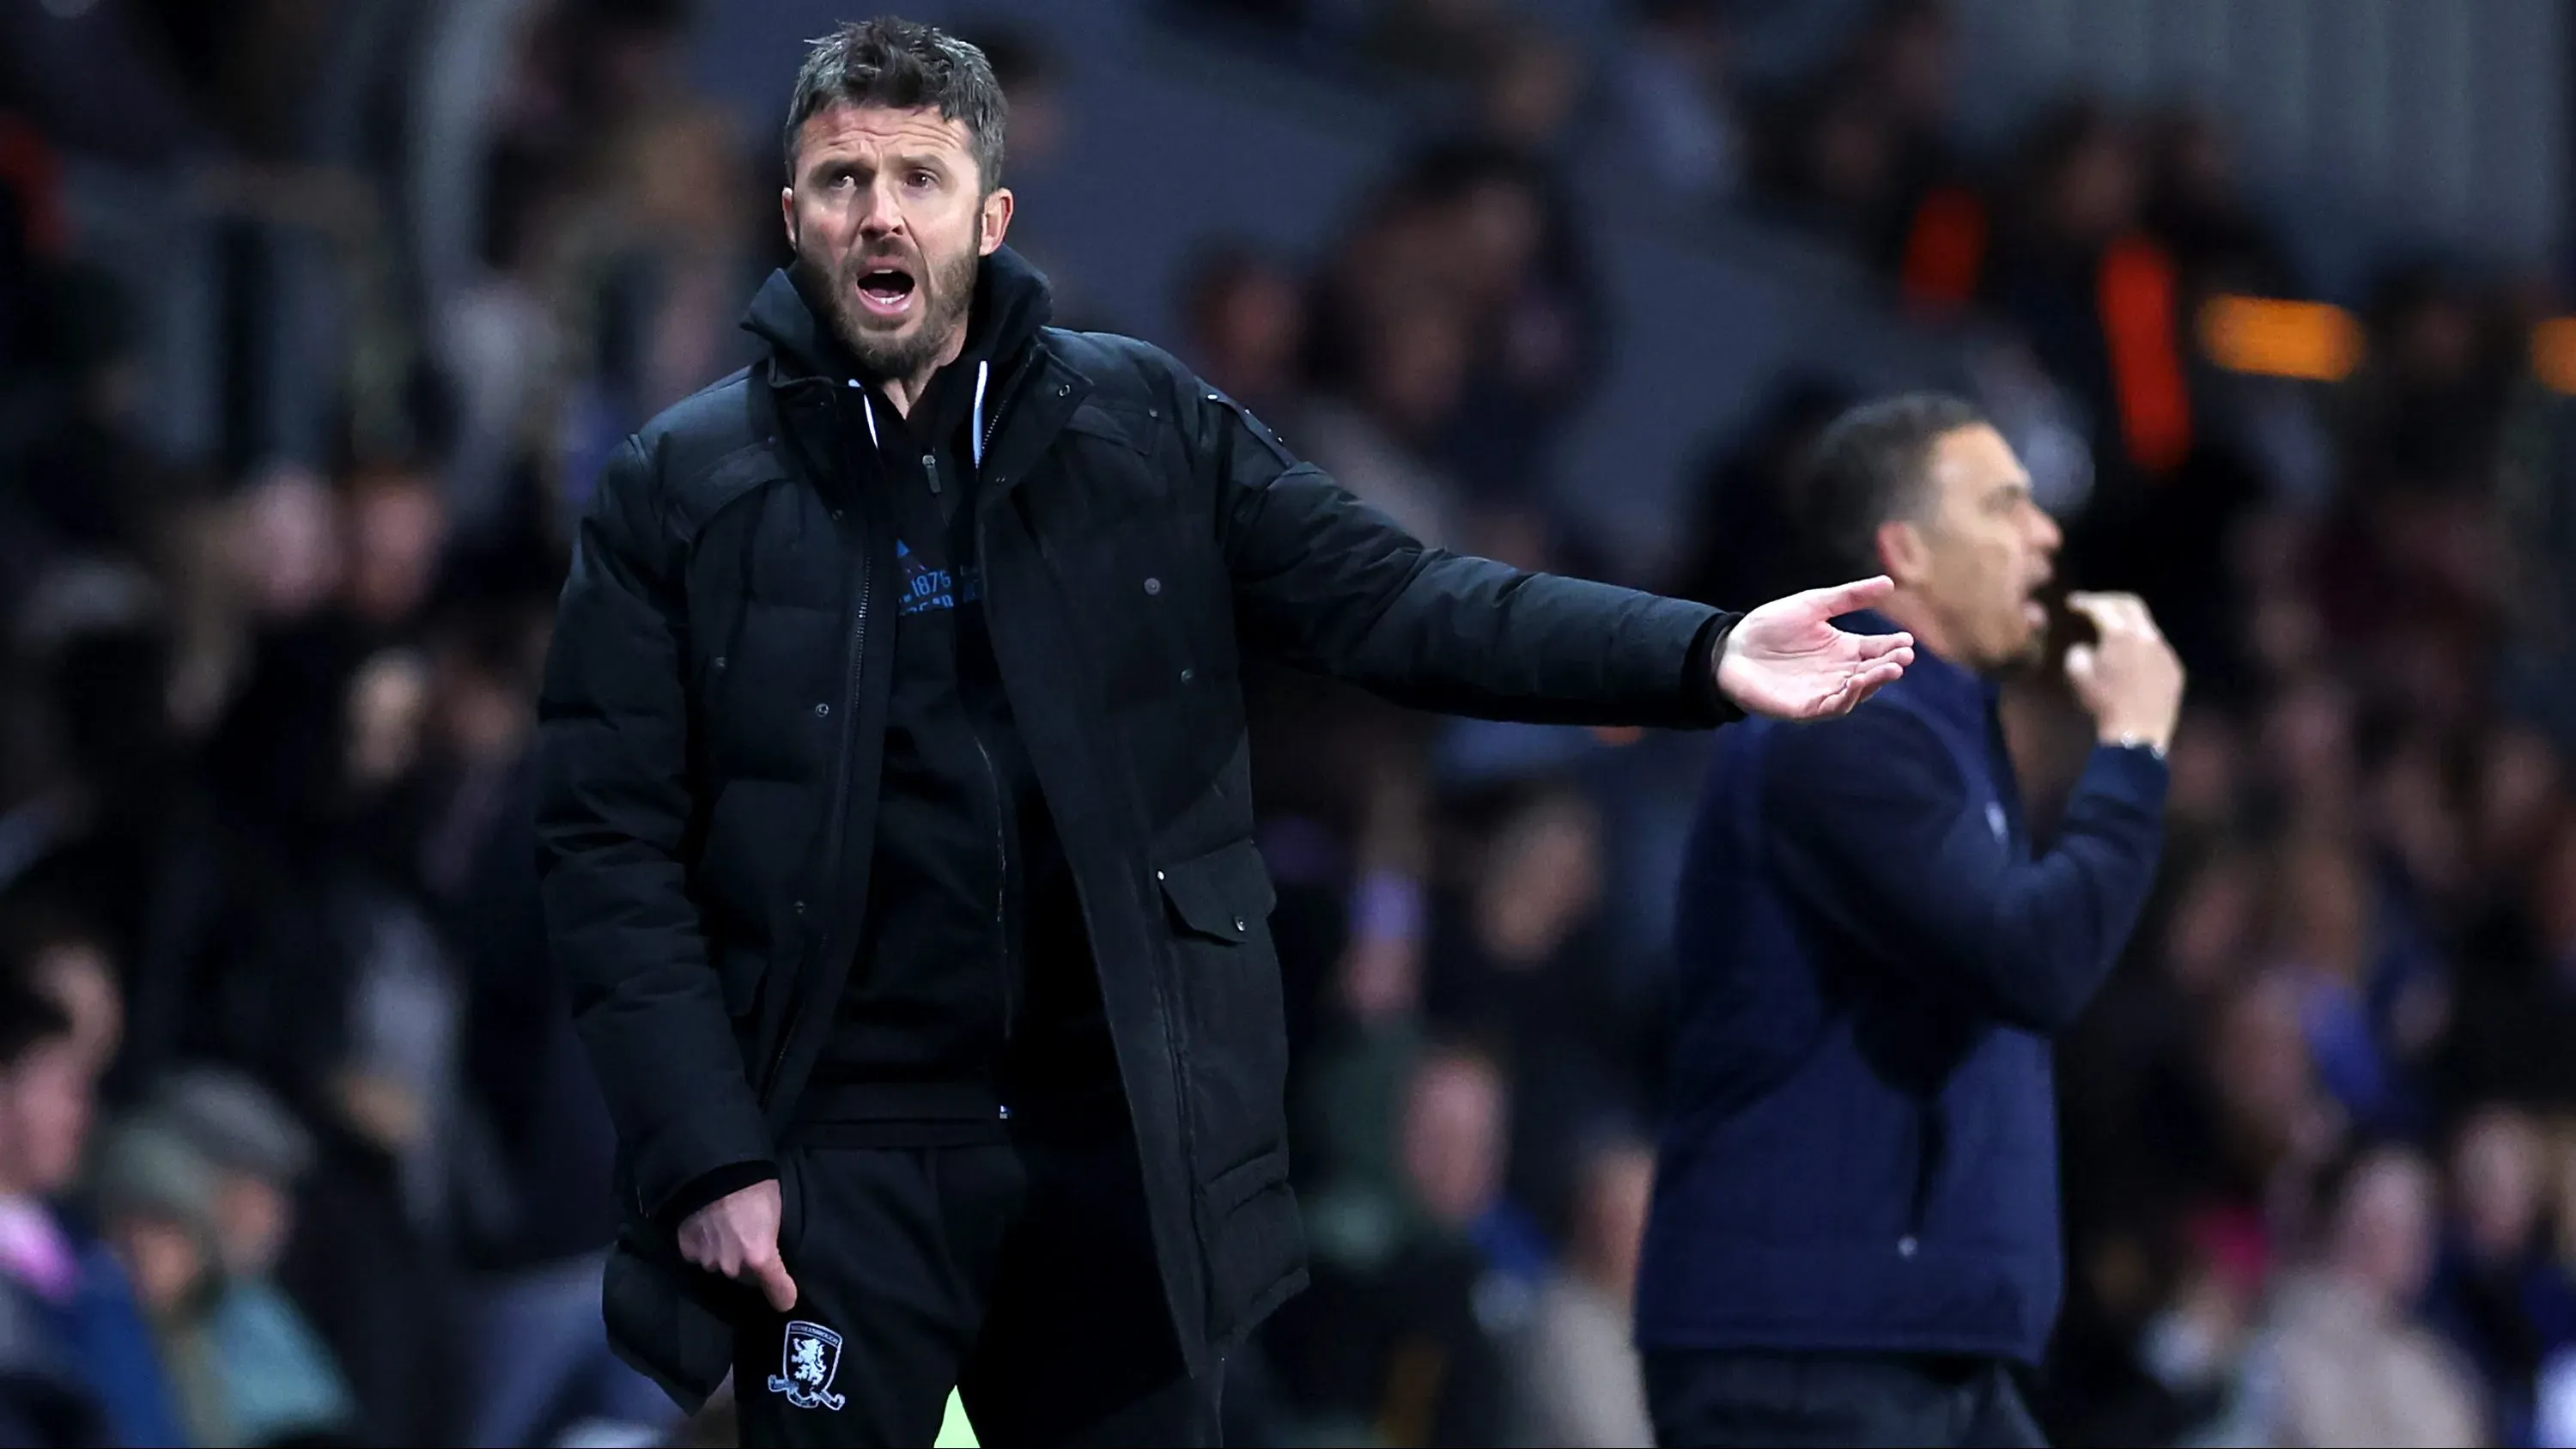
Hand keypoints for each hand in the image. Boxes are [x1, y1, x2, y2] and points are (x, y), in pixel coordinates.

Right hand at [678, 1178, 797, 1312]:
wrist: (714, 1168)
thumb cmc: (755, 1185)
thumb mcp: (775, 1213)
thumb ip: (770, 1241)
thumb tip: (769, 1251)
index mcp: (761, 1257)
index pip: (778, 1291)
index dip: (783, 1295)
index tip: (787, 1299)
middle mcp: (733, 1266)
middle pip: (745, 1277)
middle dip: (749, 1265)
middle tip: (749, 1240)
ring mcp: (707, 1260)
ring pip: (721, 1266)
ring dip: (725, 1254)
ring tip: (726, 1229)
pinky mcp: (687, 1251)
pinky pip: (700, 1256)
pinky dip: (704, 1245)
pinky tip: (707, 1227)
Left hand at [1716, 576, 1915, 720]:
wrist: (1731, 648)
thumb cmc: (1770, 626)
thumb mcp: (1813, 604)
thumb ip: (1849, 596)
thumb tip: (1889, 584)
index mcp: (1844, 649)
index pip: (1876, 649)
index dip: (1893, 646)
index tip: (1907, 640)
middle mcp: (1838, 672)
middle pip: (1871, 672)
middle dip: (1890, 665)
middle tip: (1904, 656)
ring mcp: (1823, 691)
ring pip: (1857, 692)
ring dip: (1874, 682)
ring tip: (1890, 669)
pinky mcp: (1804, 708)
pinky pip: (1831, 707)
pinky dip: (1846, 698)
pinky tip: (1855, 684)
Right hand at [2063, 592, 2183, 752]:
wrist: (2137, 734)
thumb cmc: (2103, 704)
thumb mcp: (2077, 676)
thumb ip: (2078, 652)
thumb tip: (2086, 647)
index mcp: (2121, 634)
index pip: (2101, 606)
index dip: (2085, 602)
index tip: (2072, 604)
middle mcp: (2147, 636)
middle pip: (2130, 604)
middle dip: (2109, 601)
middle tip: (2093, 606)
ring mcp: (2165, 652)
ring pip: (2146, 627)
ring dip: (2127, 624)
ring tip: (2112, 634)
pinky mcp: (2175, 669)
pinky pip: (2157, 648)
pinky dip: (2140, 646)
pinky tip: (2131, 660)